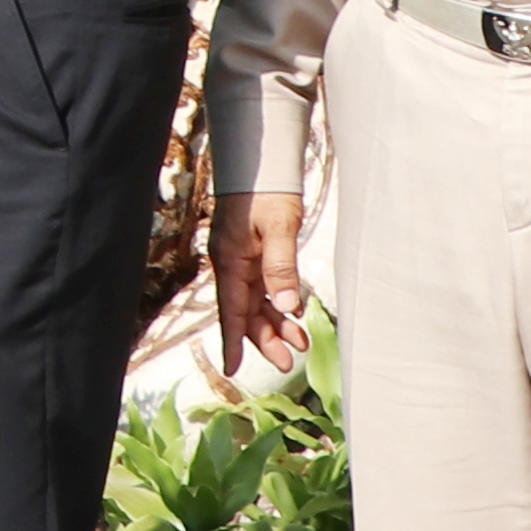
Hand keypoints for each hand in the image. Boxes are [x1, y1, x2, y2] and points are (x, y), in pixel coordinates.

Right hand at [214, 190, 307, 373]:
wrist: (262, 162)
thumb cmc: (267, 191)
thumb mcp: (278, 228)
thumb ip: (281, 268)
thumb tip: (288, 306)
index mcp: (231, 261)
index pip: (231, 310)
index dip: (233, 340)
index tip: (232, 368)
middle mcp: (233, 263)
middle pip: (245, 311)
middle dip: (264, 338)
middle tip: (287, 361)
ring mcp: (242, 258)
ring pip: (256, 301)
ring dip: (275, 323)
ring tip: (299, 342)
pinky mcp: (253, 252)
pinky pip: (263, 286)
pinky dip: (278, 303)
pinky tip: (294, 312)